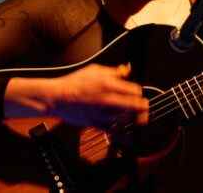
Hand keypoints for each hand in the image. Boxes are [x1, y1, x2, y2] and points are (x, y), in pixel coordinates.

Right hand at [3, 63, 148, 128]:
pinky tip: (126, 131)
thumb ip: (113, 71)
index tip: (138, 93)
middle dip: (143, 107)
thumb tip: (126, 70)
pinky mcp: (96, 124)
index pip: (134, 90)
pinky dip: (122, 131)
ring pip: (126, 118)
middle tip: (145, 108)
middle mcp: (107, 99)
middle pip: (135, 106)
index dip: (138, 92)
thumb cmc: (74, 82)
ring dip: (133, 118)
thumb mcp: (94, 70)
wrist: (58, 97)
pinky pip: (114, 131)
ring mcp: (102, 113)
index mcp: (108, 84)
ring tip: (137, 117)